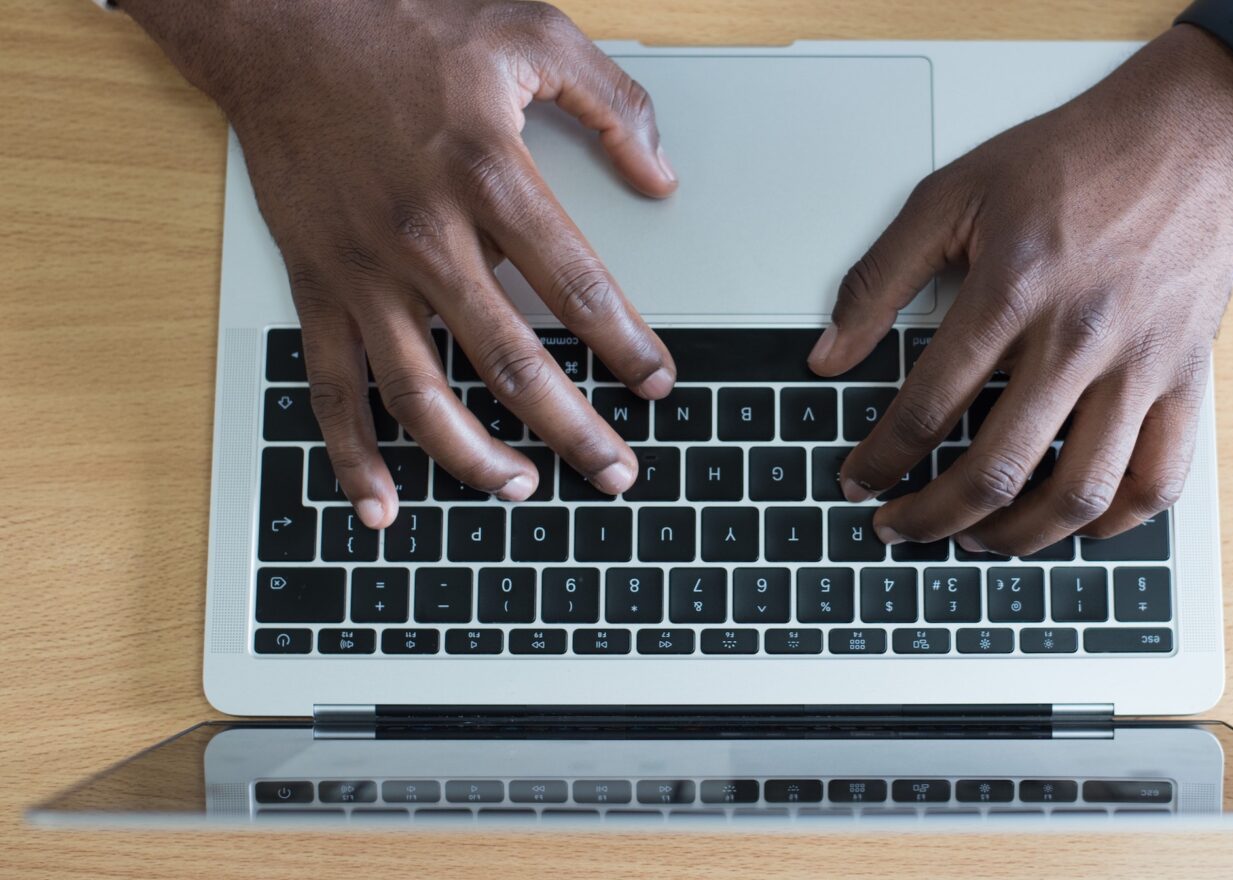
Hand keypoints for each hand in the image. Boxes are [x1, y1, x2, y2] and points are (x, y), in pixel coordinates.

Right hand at [123, 0, 678, 527]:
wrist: (282, 24)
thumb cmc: (406, 26)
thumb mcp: (530, 33)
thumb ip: (611, 101)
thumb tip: (662, 175)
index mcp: (490, 176)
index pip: (577, 287)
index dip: (626, 345)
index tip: (657, 384)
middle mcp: (426, 237)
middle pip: (511, 361)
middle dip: (573, 429)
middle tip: (616, 473)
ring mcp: (365, 271)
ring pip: (421, 393)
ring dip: (474, 457)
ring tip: (524, 490)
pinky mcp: (316, 284)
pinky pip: (331, 386)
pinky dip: (352, 453)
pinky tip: (382, 502)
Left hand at [807, 26, 1232, 555]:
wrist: (1188, 136)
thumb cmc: (1072, 162)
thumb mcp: (951, 194)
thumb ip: (879, 278)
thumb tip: (829, 354)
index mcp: (1013, 291)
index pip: (928, 406)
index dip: (881, 459)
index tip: (859, 480)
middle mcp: (1079, 337)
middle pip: (996, 468)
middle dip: (931, 516)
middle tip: (900, 527)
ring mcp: (1141, 365)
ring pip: (1078, 493)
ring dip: (1016, 537)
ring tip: (977, 540)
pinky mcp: (1187, 379)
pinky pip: (1158, 480)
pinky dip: (1113, 522)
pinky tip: (1074, 524)